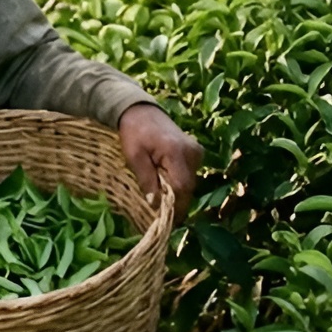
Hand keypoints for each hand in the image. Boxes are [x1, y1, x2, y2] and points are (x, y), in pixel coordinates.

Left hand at [118, 103, 201, 224]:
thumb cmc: (134, 132)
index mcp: (177, 152)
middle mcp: (193, 153)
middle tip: (160, 218)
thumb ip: (146, 179)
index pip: (181, 187)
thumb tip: (155, 204)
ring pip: (189, 183)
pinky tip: (165, 188)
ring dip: (176, 194)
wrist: (141, 111)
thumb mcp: (134, 156)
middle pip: (188, 187)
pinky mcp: (195, 153)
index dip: (174, 206)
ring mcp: (197, 153)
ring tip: (161, 204)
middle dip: (175, 203)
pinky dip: (178, 184)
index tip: (164, 221)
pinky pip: (188, 175)